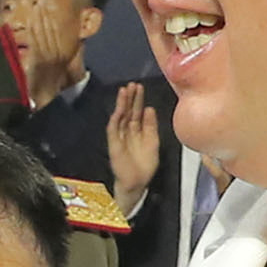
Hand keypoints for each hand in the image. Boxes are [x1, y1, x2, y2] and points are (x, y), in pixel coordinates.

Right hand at [107, 80, 159, 215]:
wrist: (137, 182)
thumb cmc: (145, 164)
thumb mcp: (153, 141)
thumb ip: (151, 126)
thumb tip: (149, 108)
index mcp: (138, 130)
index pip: (137, 111)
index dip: (138, 100)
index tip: (139, 87)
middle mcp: (128, 131)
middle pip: (128, 111)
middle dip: (129, 98)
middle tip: (132, 85)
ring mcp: (120, 137)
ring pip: (120, 117)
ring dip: (121, 104)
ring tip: (124, 91)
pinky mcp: (114, 144)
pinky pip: (113, 129)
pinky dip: (116, 119)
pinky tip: (119, 110)